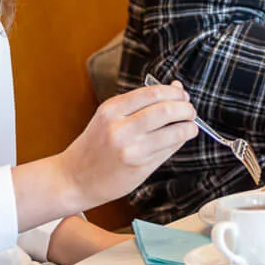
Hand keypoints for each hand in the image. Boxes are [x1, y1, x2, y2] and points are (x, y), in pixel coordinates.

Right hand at [55, 82, 198, 209]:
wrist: (73, 178)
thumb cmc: (95, 145)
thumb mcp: (110, 117)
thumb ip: (142, 103)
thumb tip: (177, 86)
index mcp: (112, 109)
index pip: (154, 93)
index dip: (175, 92)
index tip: (182, 94)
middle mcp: (120, 127)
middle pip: (167, 110)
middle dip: (186, 108)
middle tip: (190, 111)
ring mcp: (130, 149)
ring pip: (173, 132)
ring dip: (189, 127)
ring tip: (190, 126)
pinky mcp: (138, 167)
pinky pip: (168, 150)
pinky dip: (178, 142)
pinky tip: (178, 140)